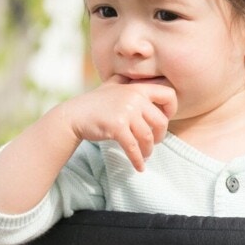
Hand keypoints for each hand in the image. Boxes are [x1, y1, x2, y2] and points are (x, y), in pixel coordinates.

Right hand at [57, 76, 176, 171]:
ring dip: (148, 150)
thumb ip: (127, 81)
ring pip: (148, 137)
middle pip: (161, 121)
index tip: (164, 119)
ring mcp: (126, 112)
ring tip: (145, 155)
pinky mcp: (117, 127)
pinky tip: (139, 167)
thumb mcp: (112, 85)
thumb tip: (140, 76)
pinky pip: (133, 147)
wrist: (73, 115)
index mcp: (137, 88)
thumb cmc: (94, 103)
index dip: (172, 108)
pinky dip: (138, 160)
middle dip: (160, 136)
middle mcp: (134, 97)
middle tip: (153, 142)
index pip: (168, 94)